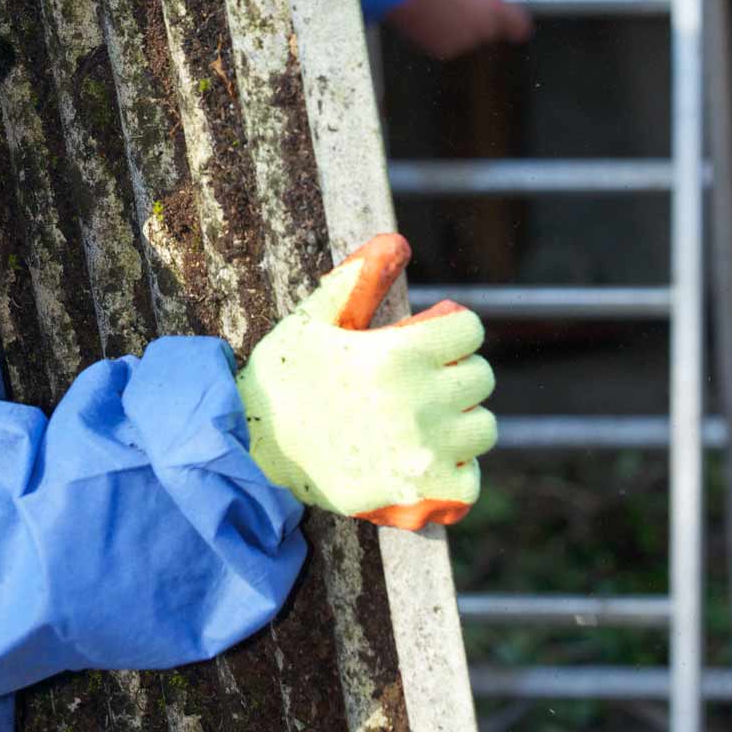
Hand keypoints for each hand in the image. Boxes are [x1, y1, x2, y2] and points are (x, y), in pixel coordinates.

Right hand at [235, 234, 496, 530]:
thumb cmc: (279, 382)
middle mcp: (419, 400)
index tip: (429, 343)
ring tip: (422, 423)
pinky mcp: (418, 491)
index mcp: (398, 353)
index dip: (451, 332)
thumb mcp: (309, 322)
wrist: (250, 452)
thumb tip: (396, 241)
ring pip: (481, 429)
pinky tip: (427, 462)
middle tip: (418, 384)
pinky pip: (469, 482)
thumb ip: (355, 281)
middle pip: (480, 377)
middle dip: (453, 374)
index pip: (470, 329)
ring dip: (459, 424)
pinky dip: (455, 474)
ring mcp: (423, 450)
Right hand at [385, 0, 531, 60]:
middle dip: (481, 20)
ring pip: (468, 38)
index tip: (517, 29)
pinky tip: (432, 19)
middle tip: (462, 4)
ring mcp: (463, 43)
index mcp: (495, 7)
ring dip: (460, 27)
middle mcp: (482, 29)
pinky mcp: (443, 52)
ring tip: (442, 7)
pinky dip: (442, 35)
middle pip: (490, 31)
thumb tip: (498, 4)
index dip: (517, 27)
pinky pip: (449, 44)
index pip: (519, 28)